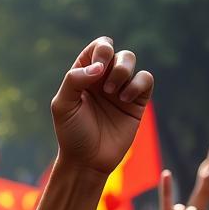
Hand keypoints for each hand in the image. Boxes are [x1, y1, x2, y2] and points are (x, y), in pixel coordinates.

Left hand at [50, 37, 152, 176]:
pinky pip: (145, 79)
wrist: (87, 161)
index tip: (97, 68)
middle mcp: (103, 79)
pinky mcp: (136, 102)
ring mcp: (120, 89)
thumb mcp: (63, 106)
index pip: (97, 48)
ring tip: (113, 93)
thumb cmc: (71, 134)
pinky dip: (137, 84)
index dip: (101, 50)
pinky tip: (125, 99)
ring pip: (131, 61)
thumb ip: (74, 80)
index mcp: (84, 76)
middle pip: (117, 52)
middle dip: (114, 63)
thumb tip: (99, 66)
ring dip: (123, 71)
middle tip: (105, 87)